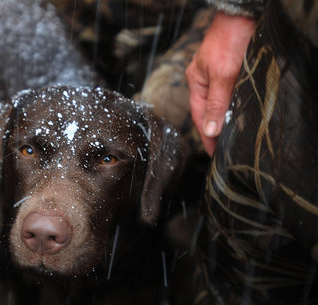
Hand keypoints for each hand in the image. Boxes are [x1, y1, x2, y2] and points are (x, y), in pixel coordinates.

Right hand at [186, 12, 255, 155]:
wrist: (242, 14)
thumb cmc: (230, 40)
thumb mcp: (223, 75)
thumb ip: (216, 104)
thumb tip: (209, 131)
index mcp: (196, 83)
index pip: (200, 118)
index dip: (207, 137)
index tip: (214, 154)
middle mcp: (202, 81)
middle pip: (206, 112)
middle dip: (212, 132)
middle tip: (222, 150)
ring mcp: (213, 75)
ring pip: (216, 104)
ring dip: (220, 119)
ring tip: (227, 137)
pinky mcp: (226, 70)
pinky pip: (224, 94)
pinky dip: (228, 107)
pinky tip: (233, 113)